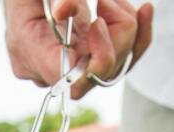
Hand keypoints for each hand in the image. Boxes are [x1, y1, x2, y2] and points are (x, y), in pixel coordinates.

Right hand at [4, 0, 153, 98]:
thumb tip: (65, 11)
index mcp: (29, 53)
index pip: (72, 81)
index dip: (97, 59)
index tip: (98, 22)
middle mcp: (46, 70)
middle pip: (98, 73)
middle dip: (116, 34)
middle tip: (106, 1)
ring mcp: (65, 68)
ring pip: (114, 67)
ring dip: (124, 28)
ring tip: (109, 1)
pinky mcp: (82, 61)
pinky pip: (118, 61)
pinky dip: (135, 36)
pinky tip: (144, 11)